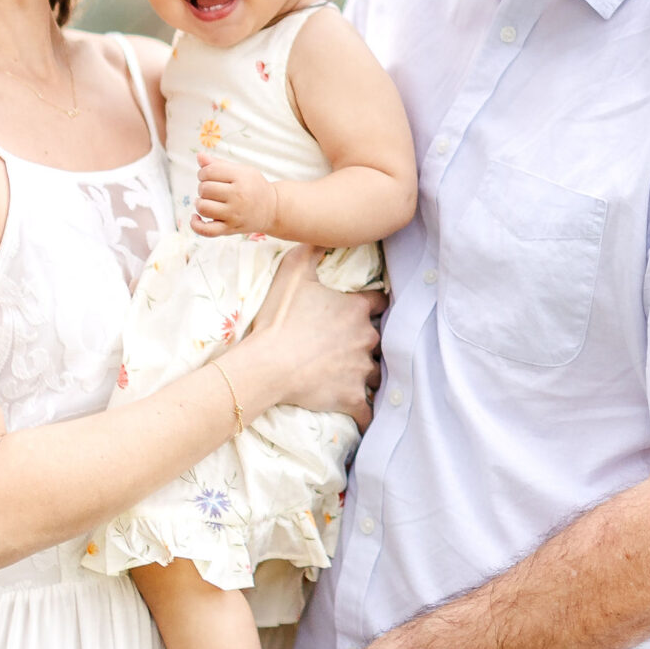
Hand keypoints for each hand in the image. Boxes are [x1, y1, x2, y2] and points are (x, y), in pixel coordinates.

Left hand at [192, 151, 278, 237]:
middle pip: (205, 189)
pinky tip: (196, 217)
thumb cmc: (253, 186)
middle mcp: (238, 196)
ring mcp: (233, 214)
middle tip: (211, 189)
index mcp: (241, 178)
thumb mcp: (242, 170)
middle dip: (203, 187)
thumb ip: (219, 164)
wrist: (272, 209)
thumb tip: (199, 156)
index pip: (209, 171)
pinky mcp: (230, 229)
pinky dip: (196, 225)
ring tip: (207, 201)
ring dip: (200, 203)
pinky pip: (207, 231)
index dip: (203, 172)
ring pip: (203, 208)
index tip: (208, 175)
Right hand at [246, 245, 381, 427]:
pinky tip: (363, 416)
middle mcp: (366, 338)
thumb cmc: (280, 318)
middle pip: (381, 338)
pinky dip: (367, 414)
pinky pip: (369, 411)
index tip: (367, 307)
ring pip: (377, 374)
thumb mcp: (294, 272)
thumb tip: (325, 232)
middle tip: (352, 344)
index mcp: (356, 309)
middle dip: (370, 341)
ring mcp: (361, 370)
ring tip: (354, 377)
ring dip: (368, 374)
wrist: (267, 365)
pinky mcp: (353, 398)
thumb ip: (313, 248)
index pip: (380, 301)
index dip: (374, 303)